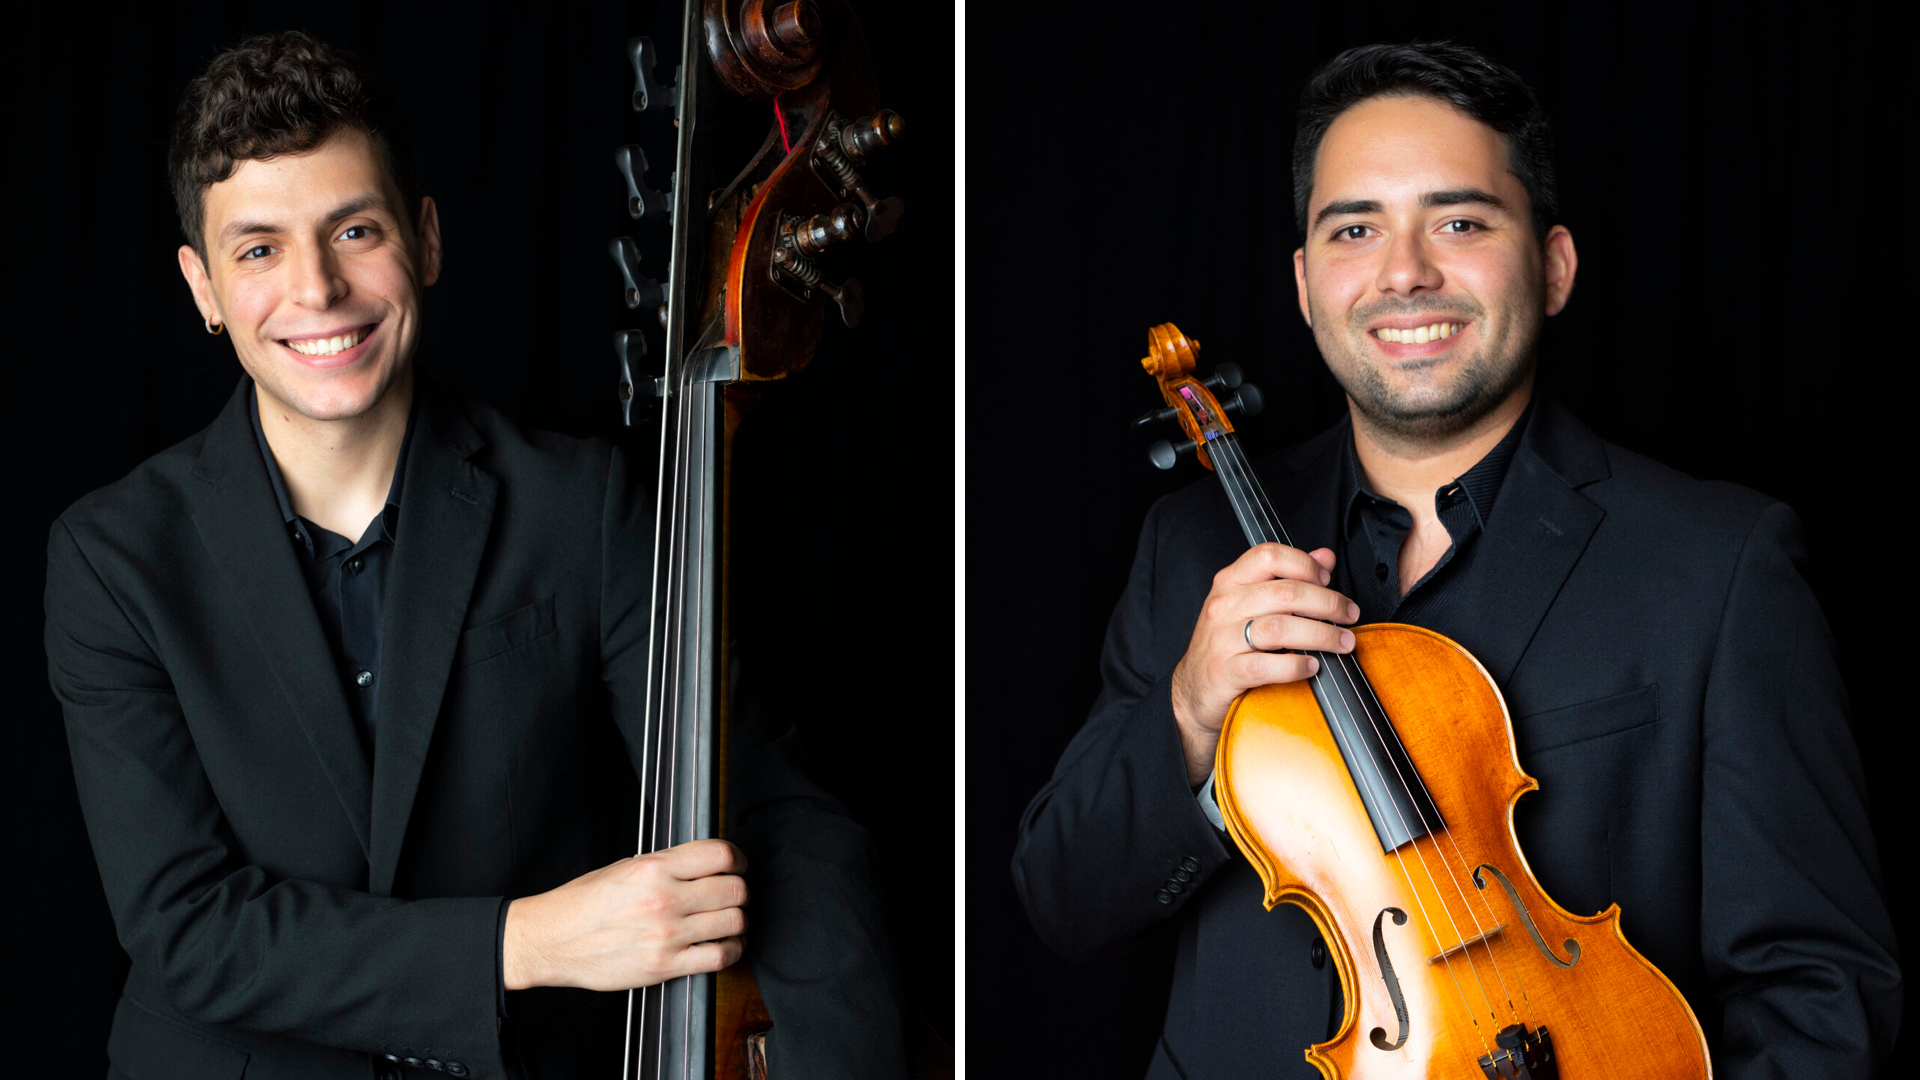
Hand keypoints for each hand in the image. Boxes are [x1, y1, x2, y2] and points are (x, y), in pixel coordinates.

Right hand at [503, 838, 746, 990]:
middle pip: (734, 890)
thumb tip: (703, 864)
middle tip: (732, 895)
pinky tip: (723, 945)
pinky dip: (731, 950)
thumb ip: (667, 865)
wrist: (551, 940)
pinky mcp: (665, 966)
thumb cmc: (582, 903)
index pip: (721, 855)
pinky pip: (720, 957)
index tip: (737, 866)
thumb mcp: (624, 867)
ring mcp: (667, 935)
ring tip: (728, 921)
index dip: (738, 860)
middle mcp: (665, 899)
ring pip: (734, 922)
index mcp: (654, 868)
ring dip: (737, 921)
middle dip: (739, 891)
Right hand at [1170, 543, 1358, 784]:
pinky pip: (1267, 665)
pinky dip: (1295, 666)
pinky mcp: (1225, 671)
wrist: (1193, 690)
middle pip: (1285, 592)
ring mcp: (1221, 639)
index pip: (1269, 555)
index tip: (1327, 579)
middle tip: (1349, 615)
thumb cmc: (1227, 644)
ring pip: (1280, 628)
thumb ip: (1286, 577)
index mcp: (1230, 582)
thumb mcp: (1249, 603)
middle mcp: (1223, 605)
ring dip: (1321, 635)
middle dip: (1328, 603)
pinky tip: (1312, 666)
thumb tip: (1325, 556)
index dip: (1305, 564)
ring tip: (1341, 643)